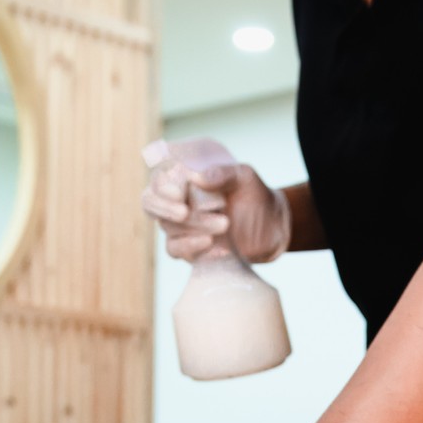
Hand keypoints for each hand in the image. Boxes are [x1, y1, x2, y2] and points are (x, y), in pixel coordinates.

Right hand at [141, 140, 291, 264]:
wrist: (272, 227)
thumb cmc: (254, 195)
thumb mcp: (245, 177)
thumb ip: (223, 173)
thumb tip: (197, 178)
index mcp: (184, 177)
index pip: (159, 178)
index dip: (163, 186)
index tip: (180, 193)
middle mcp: (176, 200)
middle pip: (150, 202)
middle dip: (164, 208)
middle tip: (185, 212)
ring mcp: (179, 226)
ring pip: (168, 227)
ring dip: (194, 226)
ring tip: (225, 224)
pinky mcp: (188, 248)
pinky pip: (176, 249)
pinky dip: (193, 247)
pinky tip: (218, 246)